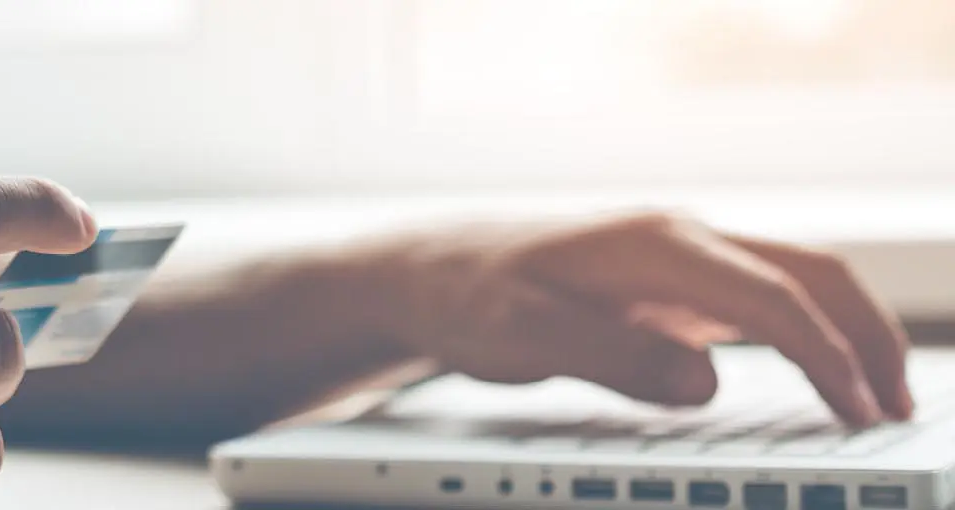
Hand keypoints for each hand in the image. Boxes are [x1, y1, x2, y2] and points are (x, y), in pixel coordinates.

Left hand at [369, 211, 910, 425]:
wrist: (423, 271)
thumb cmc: (465, 296)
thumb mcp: (521, 336)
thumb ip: (610, 358)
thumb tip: (701, 383)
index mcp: (651, 245)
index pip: (769, 296)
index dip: (824, 355)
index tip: (858, 409)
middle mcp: (675, 240)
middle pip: (807, 272)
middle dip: (864, 335)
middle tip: (894, 406)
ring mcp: (674, 259)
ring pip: (790, 280)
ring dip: (842, 331)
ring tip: (872, 399)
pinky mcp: (665, 284)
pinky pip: (756, 300)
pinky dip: (803, 334)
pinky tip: (813, 377)